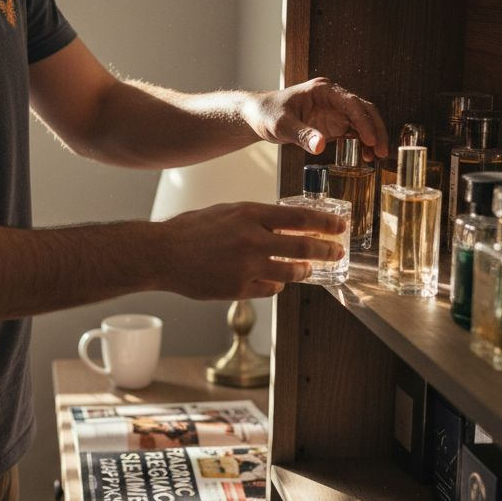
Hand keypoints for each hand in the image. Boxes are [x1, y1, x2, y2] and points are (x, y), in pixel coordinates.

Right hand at [156, 202, 347, 299]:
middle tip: (338, 252)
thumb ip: (256, 217)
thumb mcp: (227, 211)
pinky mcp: (239, 289)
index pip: (299, 217)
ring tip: (309, 268)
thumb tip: (286, 224)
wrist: (162, 254)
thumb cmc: (192, 230)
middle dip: (327, 250)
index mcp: (249, 213)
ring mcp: (246, 266)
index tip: (339, 226)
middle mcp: (251, 239)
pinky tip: (276, 280)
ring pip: (291, 272)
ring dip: (304, 270)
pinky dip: (277, 284)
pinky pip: (270, 288)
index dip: (324, 223)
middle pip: (303, 246)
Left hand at [244, 78, 388, 160]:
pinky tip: (366, 157)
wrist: (258, 116)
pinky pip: (353, 132)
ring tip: (376, 157)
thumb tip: (320, 146)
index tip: (371, 139)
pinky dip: (362, 143)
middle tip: (382, 151)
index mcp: (323, 90)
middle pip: (363, 110)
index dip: (364, 121)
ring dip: (372, 137)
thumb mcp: (282, 125)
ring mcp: (335, 111)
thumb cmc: (267, 114)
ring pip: (362, 122)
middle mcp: (333, 98)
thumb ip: (302, 134)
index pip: (351, 103)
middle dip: (375, 129)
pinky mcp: (333, 124)